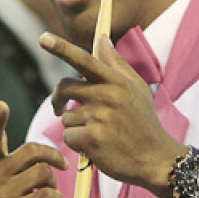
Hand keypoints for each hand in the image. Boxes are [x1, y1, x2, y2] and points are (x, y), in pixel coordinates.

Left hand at [42, 32, 184, 194]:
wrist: (155, 159)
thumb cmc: (144, 122)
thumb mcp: (137, 89)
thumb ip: (116, 63)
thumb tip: (102, 38)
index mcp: (117, 82)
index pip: (84, 60)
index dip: (61, 48)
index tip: (42, 38)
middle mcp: (107, 96)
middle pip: (65, 87)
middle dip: (58, 98)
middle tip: (59, 108)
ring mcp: (99, 118)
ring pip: (67, 116)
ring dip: (75, 126)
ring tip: (97, 133)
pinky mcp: (92, 139)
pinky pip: (68, 136)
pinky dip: (76, 143)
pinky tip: (94, 147)